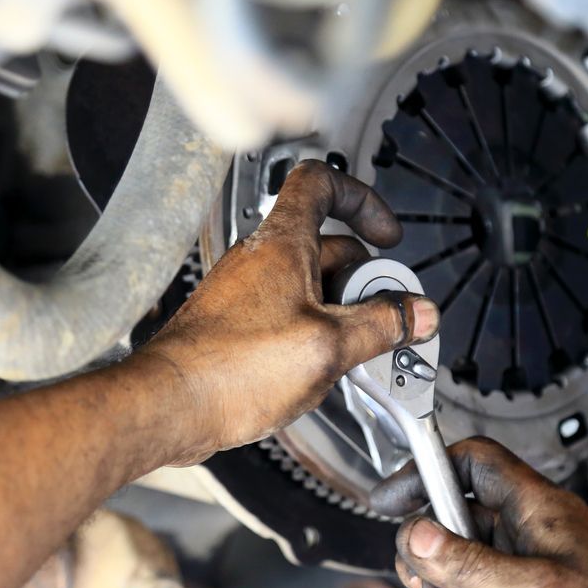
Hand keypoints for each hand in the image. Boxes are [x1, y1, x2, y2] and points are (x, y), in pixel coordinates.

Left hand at [141, 160, 438, 456]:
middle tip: (382, 312)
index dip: (361, 198)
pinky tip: (322, 366)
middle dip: (363, 277)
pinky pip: (287, 312)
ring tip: (355, 347)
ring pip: (308, 284)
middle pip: (326, 245)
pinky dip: (313, 329)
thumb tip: (416, 313)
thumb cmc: (230, 369)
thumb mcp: (328, 347)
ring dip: (340, 309)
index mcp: (281, 245)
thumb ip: (380, 326)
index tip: (384, 234)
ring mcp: (246, 292)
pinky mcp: (237, 324)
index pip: (320, 182)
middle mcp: (260, 260)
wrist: (172, 404)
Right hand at [372, 437, 587, 587]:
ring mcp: (523, 574)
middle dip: (432, 558)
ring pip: (454, 570)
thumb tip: (416, 535)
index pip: (474, 461)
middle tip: (430, 583)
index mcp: (540, 510)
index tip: (392, 499)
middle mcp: (528, 535)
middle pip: (451, 523)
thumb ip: (469, 563)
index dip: (430, 471)